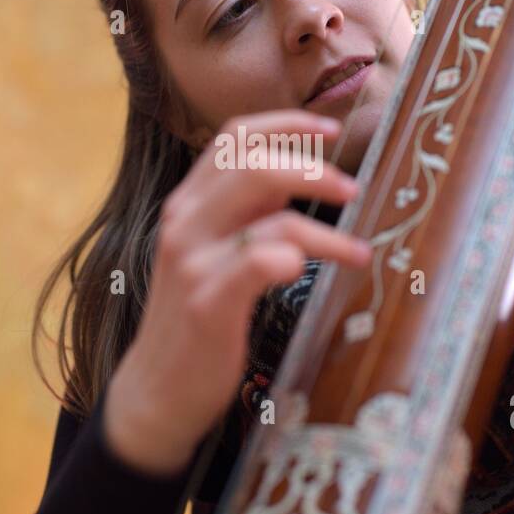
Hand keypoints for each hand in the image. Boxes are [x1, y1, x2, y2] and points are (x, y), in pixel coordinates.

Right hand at [104, 111, 370, 473]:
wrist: (156, 389)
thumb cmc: (195, 319)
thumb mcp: (212, 252)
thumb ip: (246, 212)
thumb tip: (297, 173)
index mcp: (188, 203)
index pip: (234, 138)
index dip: (285, 124)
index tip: (330, 130)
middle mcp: (185, 222)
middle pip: (253, 162)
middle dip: (314, 170)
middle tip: (352, 190)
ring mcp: (192, 261)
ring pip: (269, 213)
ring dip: (326, 230)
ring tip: (357, 250)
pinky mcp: (206, 302)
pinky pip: (258, 261)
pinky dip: (293, 258)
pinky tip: (306, 273)